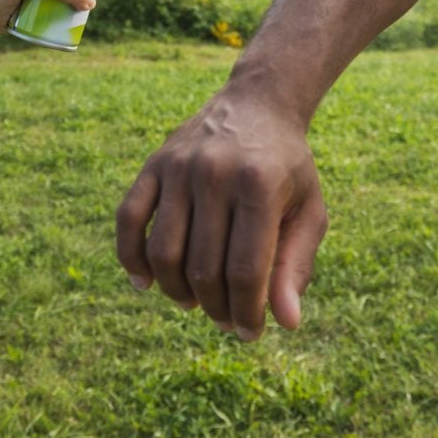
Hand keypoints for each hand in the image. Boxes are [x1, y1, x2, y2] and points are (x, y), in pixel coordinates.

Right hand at [116, 91, 328, 340]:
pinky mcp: (152, 165)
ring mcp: (178, 167)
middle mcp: (215, 173)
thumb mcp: (308, 211)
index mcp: (260, 186)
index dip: (246, 312)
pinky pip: (129, 221)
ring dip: (177, 291)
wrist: (256, 104)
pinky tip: (145, 284)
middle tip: (224, 319)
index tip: (250, 333)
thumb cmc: (288, 168)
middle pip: (204, 268)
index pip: (246, 270)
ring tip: (194, 302)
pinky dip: (131, 259)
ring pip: (164, 253)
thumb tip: (286, 323)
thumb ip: (296, 265)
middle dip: (215, 307)